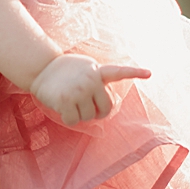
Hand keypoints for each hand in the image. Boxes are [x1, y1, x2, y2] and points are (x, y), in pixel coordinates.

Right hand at [30, 53, 149, 125]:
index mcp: (97, 71)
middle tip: (84, 105)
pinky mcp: (66, 100)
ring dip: (79, 114)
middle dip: (96, 111)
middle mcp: (91, 80)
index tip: (149, 73)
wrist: (39, 67)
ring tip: (68, 100)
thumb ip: (96, 80)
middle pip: (105, 109)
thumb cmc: (62, 71)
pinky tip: (60, 106)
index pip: (119, 72)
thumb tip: (104, 107)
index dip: (135, 72)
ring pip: (89, 117)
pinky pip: (74, 121)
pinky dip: (67, 118)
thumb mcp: (83, 68)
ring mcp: (79, 90)